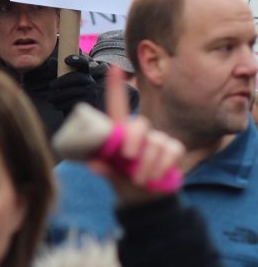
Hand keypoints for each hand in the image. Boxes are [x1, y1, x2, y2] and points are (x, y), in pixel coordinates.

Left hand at [48, 55, 104, 112]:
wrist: (77, 106)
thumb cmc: (67, 88)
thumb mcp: (63, 77)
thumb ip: (58, 68)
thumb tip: (51, 62)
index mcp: (84, 71)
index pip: (83, 63)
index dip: (77, 60)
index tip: (66, 60)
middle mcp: (91, 80)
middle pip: (78, 77)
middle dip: (62, 81)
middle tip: (51, 85)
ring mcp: (92, 91)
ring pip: (76, 91)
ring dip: (60, 94)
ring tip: (50, 98)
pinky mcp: (90, 102)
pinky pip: (76, 102)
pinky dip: (63, 104)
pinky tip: (56, 105)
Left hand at [89, 68, 184, 204]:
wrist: (144, 199)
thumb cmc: (123, 181)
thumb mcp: (112, 175)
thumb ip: (104, 169)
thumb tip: (93, 165)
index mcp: (120, 132)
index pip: (118, 105)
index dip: (116, 86)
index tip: (113, 67)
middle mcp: (140, 132)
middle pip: (140, 123)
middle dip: (134, 140)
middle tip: (127, 158)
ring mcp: (157, 139)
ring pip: (156, 142)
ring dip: (148, 163)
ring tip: (139, 179)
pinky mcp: (173, 149)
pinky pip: (171, 151)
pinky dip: (162, 165)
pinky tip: (155, 177)